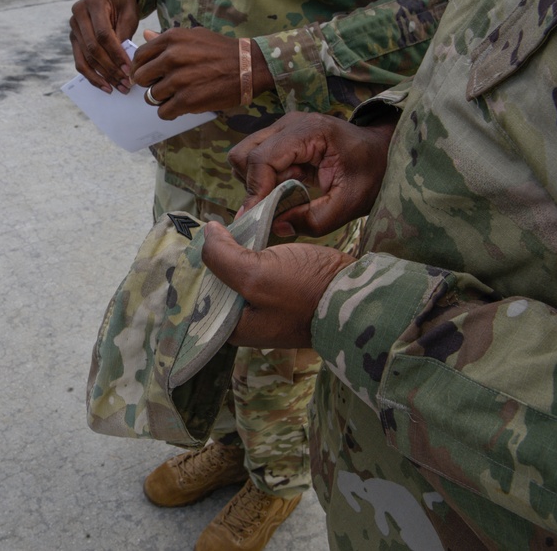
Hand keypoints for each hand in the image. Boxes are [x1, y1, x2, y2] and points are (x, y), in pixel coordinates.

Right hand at [69, 0, 140, 93]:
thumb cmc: (124, 5)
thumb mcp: (130, 14)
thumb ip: (124, 34)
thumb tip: (122, 63)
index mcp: (94, 1)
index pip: (103, 34)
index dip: (116, 53)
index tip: (129, 69)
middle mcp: (78, 13)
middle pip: (93, 48)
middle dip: (111, 69)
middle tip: (127, 83)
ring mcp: (73, 28)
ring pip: (86, 59)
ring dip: (103, 77)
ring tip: (119, 88)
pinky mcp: (73, 40)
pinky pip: (80, 63)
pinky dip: (93, 77)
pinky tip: (106, 87)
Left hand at [131, 28, 273, 119]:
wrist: (248, 66)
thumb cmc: (221, 50)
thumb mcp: (194, 35)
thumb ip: (167, 39)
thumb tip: (146, 36)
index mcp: (171, 39)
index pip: (140, 56)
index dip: (140, 68)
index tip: (147, 75)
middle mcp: (171, 57)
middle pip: (141, 77)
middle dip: (149, 84)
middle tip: (161, 87)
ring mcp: (178, 80)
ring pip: (151, 96)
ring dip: (162, 99)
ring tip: (176, 96)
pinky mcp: (187, 100)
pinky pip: (163, 112)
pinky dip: (169, 112)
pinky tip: (179, 107)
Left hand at [201, 222, 355, 347]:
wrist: (358, 295)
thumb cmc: (306, 291)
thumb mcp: (256, 274)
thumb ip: (222, 256)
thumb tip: (206, 232)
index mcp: (233, 328)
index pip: (200, 295)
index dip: (198, 266)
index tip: (200, 240)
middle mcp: (247, 323)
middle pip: (219, 283)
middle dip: (217, 257)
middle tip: (217, 229)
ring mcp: (268, 309)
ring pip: (239, 274)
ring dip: (236, 251)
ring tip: (233, 228)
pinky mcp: (286, 293)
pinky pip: (260, 270)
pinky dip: (255, 253)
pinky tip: (255, 235)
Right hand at [229, 110, 397, 236]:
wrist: (384, 153)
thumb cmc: (372, 174)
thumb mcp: (349, 205)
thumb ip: (313, 220)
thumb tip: (275, 226)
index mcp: (310, 132)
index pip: (263, 159)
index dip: (255, 190)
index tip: (255, 218)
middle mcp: (291, 123)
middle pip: (245, 153)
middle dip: (253, 184)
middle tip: (276, 203)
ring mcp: (284, 127)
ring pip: (245, 154)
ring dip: (257, 180)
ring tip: (287, 191)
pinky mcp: (282, 136)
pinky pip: (256, 157)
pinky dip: (264, 177)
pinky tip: (289, 184)